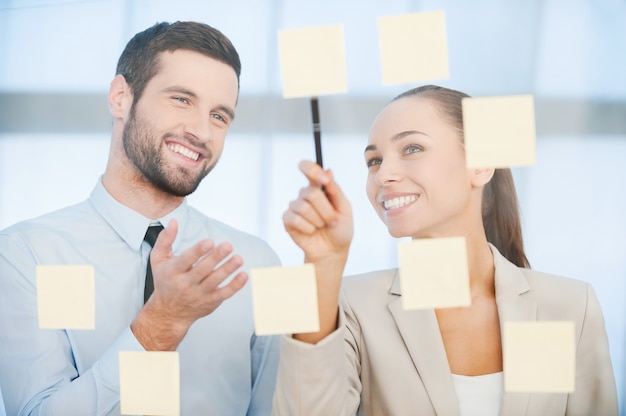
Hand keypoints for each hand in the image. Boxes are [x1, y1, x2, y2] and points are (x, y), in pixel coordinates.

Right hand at [131, 219, 246, 349]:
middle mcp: (185, 284)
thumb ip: (165, 239)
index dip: (198, 251)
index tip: (209, 241)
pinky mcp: (210, 301)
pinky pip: (224, 294)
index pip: (186, 260)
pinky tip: (244, 275)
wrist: (168, 313)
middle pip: (202, 270)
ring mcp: (199, 294)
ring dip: (228, 270)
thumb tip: (173, 221)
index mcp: (173, 271)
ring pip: (215, 282)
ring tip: (238, 259)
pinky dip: (235, 286)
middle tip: (228, 246)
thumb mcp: (158, 260)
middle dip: (216, 257)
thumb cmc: (165, 281)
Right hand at [283, 160, 352, 264]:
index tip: (323, 180)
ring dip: (318, 221)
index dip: (312, 170)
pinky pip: (295, 219)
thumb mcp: (345, 209)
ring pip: (304, 207)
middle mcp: (305, 195)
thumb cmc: (341, 229)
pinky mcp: (288, 220)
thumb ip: (336, 190)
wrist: (333, 251)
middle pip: (311, 193)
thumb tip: (328, 171)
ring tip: (322, 227)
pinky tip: (311, 231)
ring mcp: (295, 207)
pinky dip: (308, 228)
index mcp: (319, 187)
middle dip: (325, 210)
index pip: (308, 168)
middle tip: (332, 221)